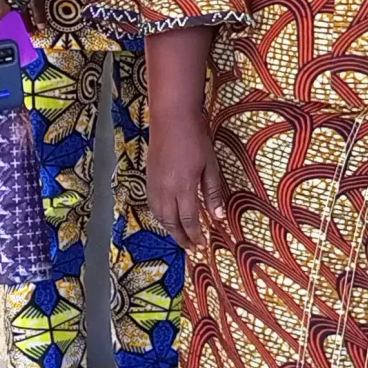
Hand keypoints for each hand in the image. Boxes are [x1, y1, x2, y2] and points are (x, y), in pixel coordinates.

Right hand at [148, 106, 226, 251]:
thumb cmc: (195, 139)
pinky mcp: (148, 179)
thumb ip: (213, 192)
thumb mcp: (210, 165)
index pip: (189, 220)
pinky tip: (168, 218)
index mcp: (183, 187)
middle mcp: (165, 190)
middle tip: (192, 248)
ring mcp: (154, 185)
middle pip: (171, 223)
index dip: (196, 235)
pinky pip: (153, 205)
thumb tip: (218, 217)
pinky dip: (160, 217)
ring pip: (159, 216)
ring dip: (170, 230)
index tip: (202, 245)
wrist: (172, 119)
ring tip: (181, 237)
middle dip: (182, 238)